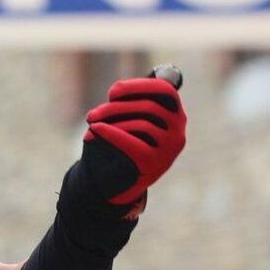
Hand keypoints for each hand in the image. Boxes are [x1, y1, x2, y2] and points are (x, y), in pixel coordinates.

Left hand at [71, 75, 186, 219]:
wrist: (121, 184)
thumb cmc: (125, 143)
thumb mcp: (129, 120)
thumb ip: (129, 103)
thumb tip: (117, 90)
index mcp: (175, 114)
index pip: (164, 90)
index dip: (138, 86)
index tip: (112, 91)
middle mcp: (178, 130)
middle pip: (148, 107)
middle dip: (115, 107)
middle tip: (92, 114)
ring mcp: (170, 148)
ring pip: (140, 124)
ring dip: (111, 121)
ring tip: (91, 124)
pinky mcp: (156, 163)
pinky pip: (132, 142)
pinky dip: (111, 134)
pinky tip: (94, 131)